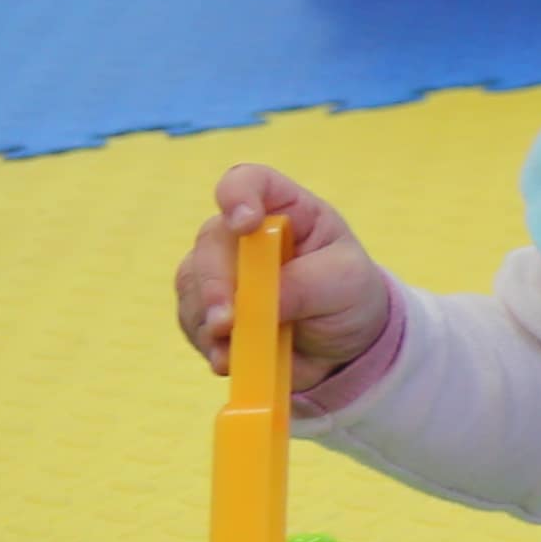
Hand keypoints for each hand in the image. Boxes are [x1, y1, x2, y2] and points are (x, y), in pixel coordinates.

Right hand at [178, 164, 396, 386]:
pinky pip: (191, 321)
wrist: (345, 344)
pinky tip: (228, 359)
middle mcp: (243, 236)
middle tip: (228, 321)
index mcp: (285, 210)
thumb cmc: (349, 294)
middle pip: (211, 242)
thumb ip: (305, 285)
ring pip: (192, 284)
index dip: (237, 195)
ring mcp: (221, 272)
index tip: (244, 223)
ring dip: (207, 318)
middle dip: (215, 283)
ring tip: (232, 350)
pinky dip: (207, 342)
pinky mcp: (208, 310)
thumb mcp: (346, 282)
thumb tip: (259, 303)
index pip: (249, 182)